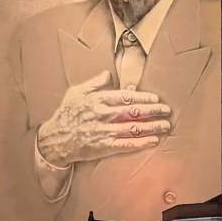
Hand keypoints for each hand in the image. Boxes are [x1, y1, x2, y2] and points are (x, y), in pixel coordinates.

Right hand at [37, 71, 171, 166]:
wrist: (54, 140)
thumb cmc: (65, 115)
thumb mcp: (76, 93)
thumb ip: (94, 83)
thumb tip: (108, 74)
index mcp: (98, 100)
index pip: (126, 96)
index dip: (143, 97)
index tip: (156, 98)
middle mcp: (103, 115)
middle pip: (134, 111)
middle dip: (153, 111)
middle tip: (167, 111)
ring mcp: (104, 131)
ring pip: (133, 128)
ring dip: (152, 126)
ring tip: (165, 125)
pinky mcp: (104, 146)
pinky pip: (126, 144)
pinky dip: (141, 143)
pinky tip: (153, 141)